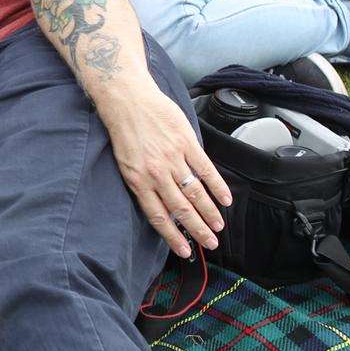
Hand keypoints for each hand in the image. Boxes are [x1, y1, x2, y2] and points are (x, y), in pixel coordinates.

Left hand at [99, 87, 231, 258]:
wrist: (126, 99)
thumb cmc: (124, 130)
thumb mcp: (126, 163)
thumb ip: (144, 184)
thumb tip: (162, 205)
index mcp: (138, 180)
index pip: (158, 216)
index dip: (173, 236)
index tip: (185, 251)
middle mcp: (156, 173)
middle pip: (181, 209)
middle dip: (197, 230)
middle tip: (210, 243)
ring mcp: (173, 158)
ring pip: (196, 193)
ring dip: (209, 212)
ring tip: (218, 225)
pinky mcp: (186, 143)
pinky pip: (206, 169)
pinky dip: (218, 186)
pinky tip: (225, 199)